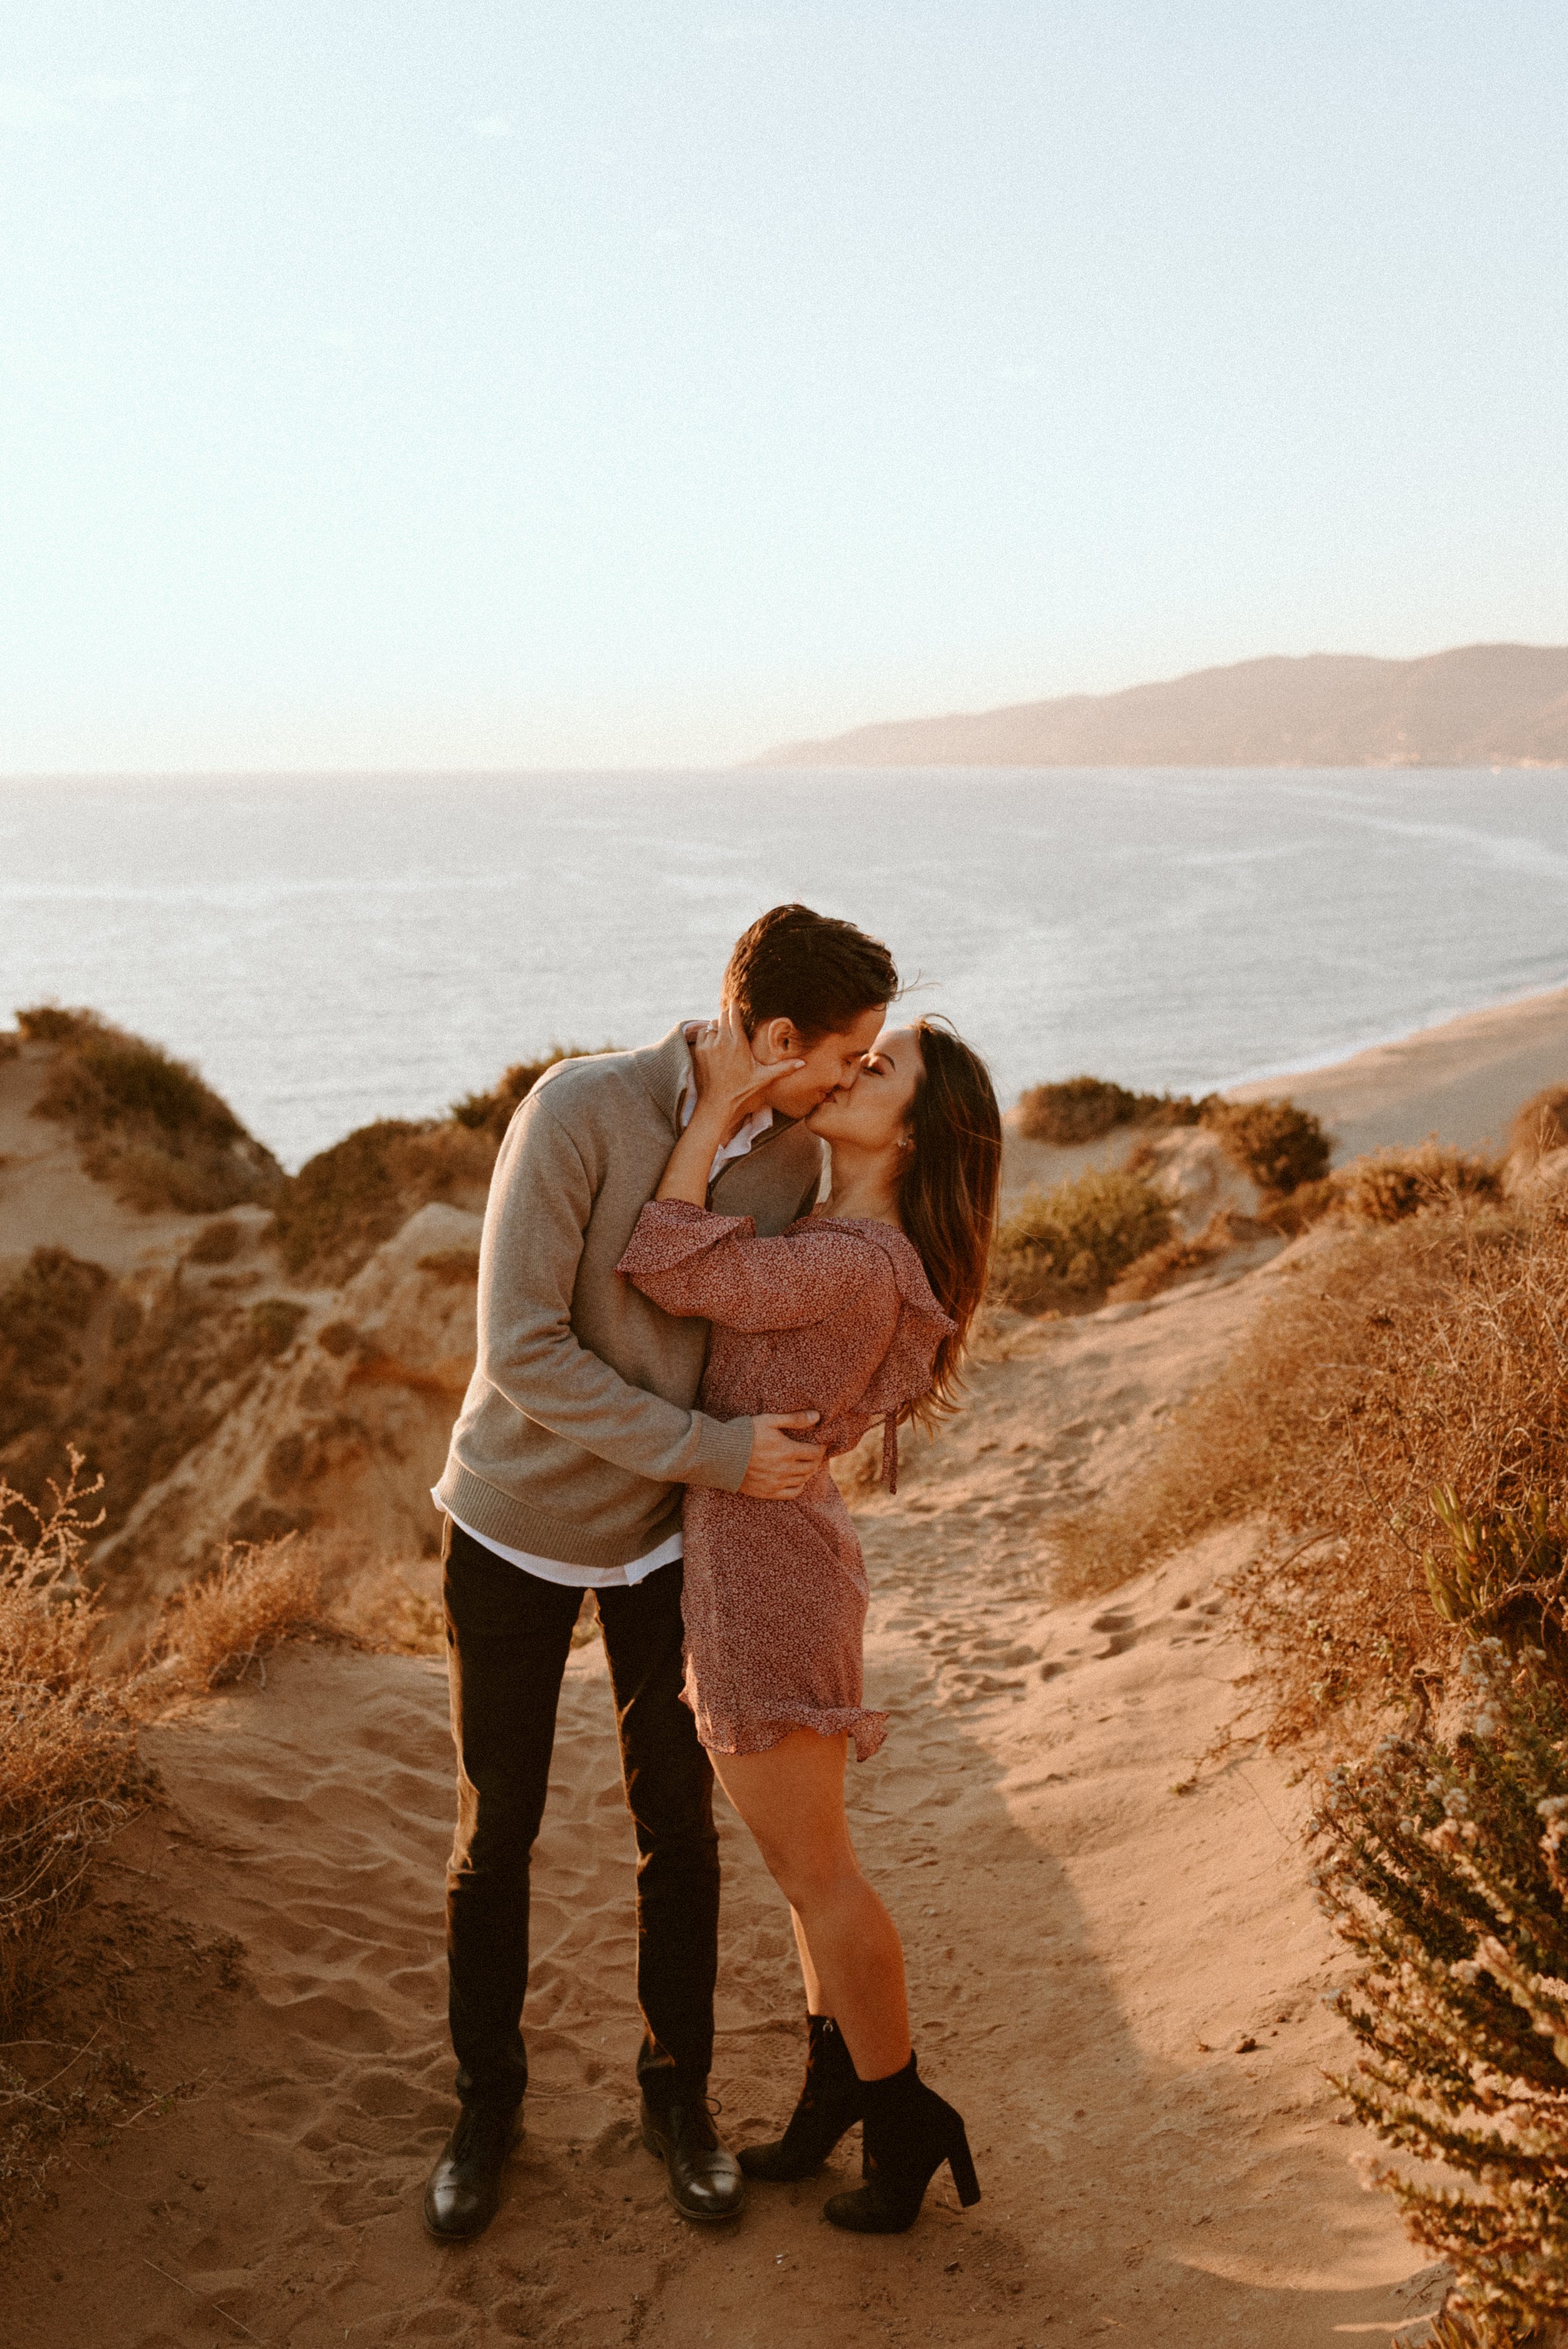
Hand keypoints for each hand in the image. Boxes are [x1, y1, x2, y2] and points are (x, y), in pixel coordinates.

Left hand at [691, 1002, 801, 1140]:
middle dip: (727, 1016)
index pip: (734, 1016)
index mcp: (739, 1044)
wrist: (717, 1103)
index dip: (735, 1007)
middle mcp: (723, 1041)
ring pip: (712, 1024)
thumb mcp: (763, 1078)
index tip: (736, 1003)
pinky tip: (714, 1041)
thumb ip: (783, 1068)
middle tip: (732, 1019)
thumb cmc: (741, 1090)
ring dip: (717, 1026)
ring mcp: (709, 1045)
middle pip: (723, 1016)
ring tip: (724, 1033)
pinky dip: (707, 1034)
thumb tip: (803, 1063)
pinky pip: (702, 1032)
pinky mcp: (699, 1051)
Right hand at [739, 1412, 824, 1498]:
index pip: (815, 1452)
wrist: (719, 1454)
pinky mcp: (767, 1492)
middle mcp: (785, 1469)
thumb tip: (817, 1416)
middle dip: (816, 1459)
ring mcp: (777, 1482)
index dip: (821, 1447)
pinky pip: (792, 1493)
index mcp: (787, 1451)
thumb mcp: (769, 1420)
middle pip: (811, 1467)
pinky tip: (798, 1480)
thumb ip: (794, 1419)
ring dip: (809, 1471)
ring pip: (803, 1479)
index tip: (821, 1443)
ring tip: (807, 1464)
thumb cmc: (744, 1434)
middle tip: (815, 1453)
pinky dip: (799, 1486)